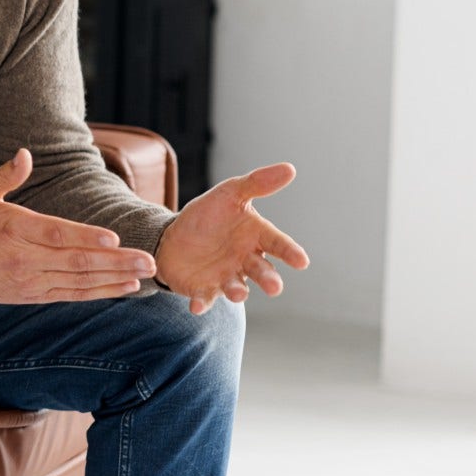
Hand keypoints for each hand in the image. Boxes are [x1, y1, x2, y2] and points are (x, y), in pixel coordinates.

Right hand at [0, 147, 156, 303]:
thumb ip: (5, 175)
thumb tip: (26, 155)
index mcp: (12, 229)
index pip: (54, 234)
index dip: (85, 237)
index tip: (114, 238)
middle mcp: (23, 258)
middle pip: (75, 261)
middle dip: (116, 262)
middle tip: (148, 260)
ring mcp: (31, 280)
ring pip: (79, 281)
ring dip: (115, 278)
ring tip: (145, 274)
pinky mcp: (35, 294)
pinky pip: (73, 294)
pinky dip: (101, 292)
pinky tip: (125, 287)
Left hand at [154, 163, 310, 315]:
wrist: (173, 237)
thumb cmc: (208, 216)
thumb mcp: (229, 194)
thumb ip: (257, 184)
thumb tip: (289, 168)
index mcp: (255, 236)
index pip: (277, 243)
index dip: (289, 252)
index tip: (301, 261)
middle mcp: (245, 260)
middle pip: (261, 271)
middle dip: (269, 279)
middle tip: (274, 287)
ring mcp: (226, 277)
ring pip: (237, 287)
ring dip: (238, 292)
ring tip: (238, 294)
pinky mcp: (204, 289)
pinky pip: (205, 298)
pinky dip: (203, 303)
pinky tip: (198, 306)